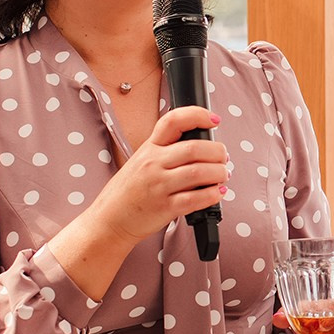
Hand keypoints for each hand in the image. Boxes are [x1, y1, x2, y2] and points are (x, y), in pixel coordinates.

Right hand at [93, 106, 230, 243]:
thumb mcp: (141, 161)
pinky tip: (217, 193)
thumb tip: (201, 147)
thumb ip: (166, 151)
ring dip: (219, 173)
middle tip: (224, 158)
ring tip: (223, 175)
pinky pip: (195, 199)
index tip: (214, 120)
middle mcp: (154, 163)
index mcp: (150, 148)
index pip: (173, 121)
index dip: (198, 115)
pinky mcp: (165, 207)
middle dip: (218, 152)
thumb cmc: (128, 191)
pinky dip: (212, 195)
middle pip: (195, 148)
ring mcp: (159, 185)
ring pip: (199, 172)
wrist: (109, 219)